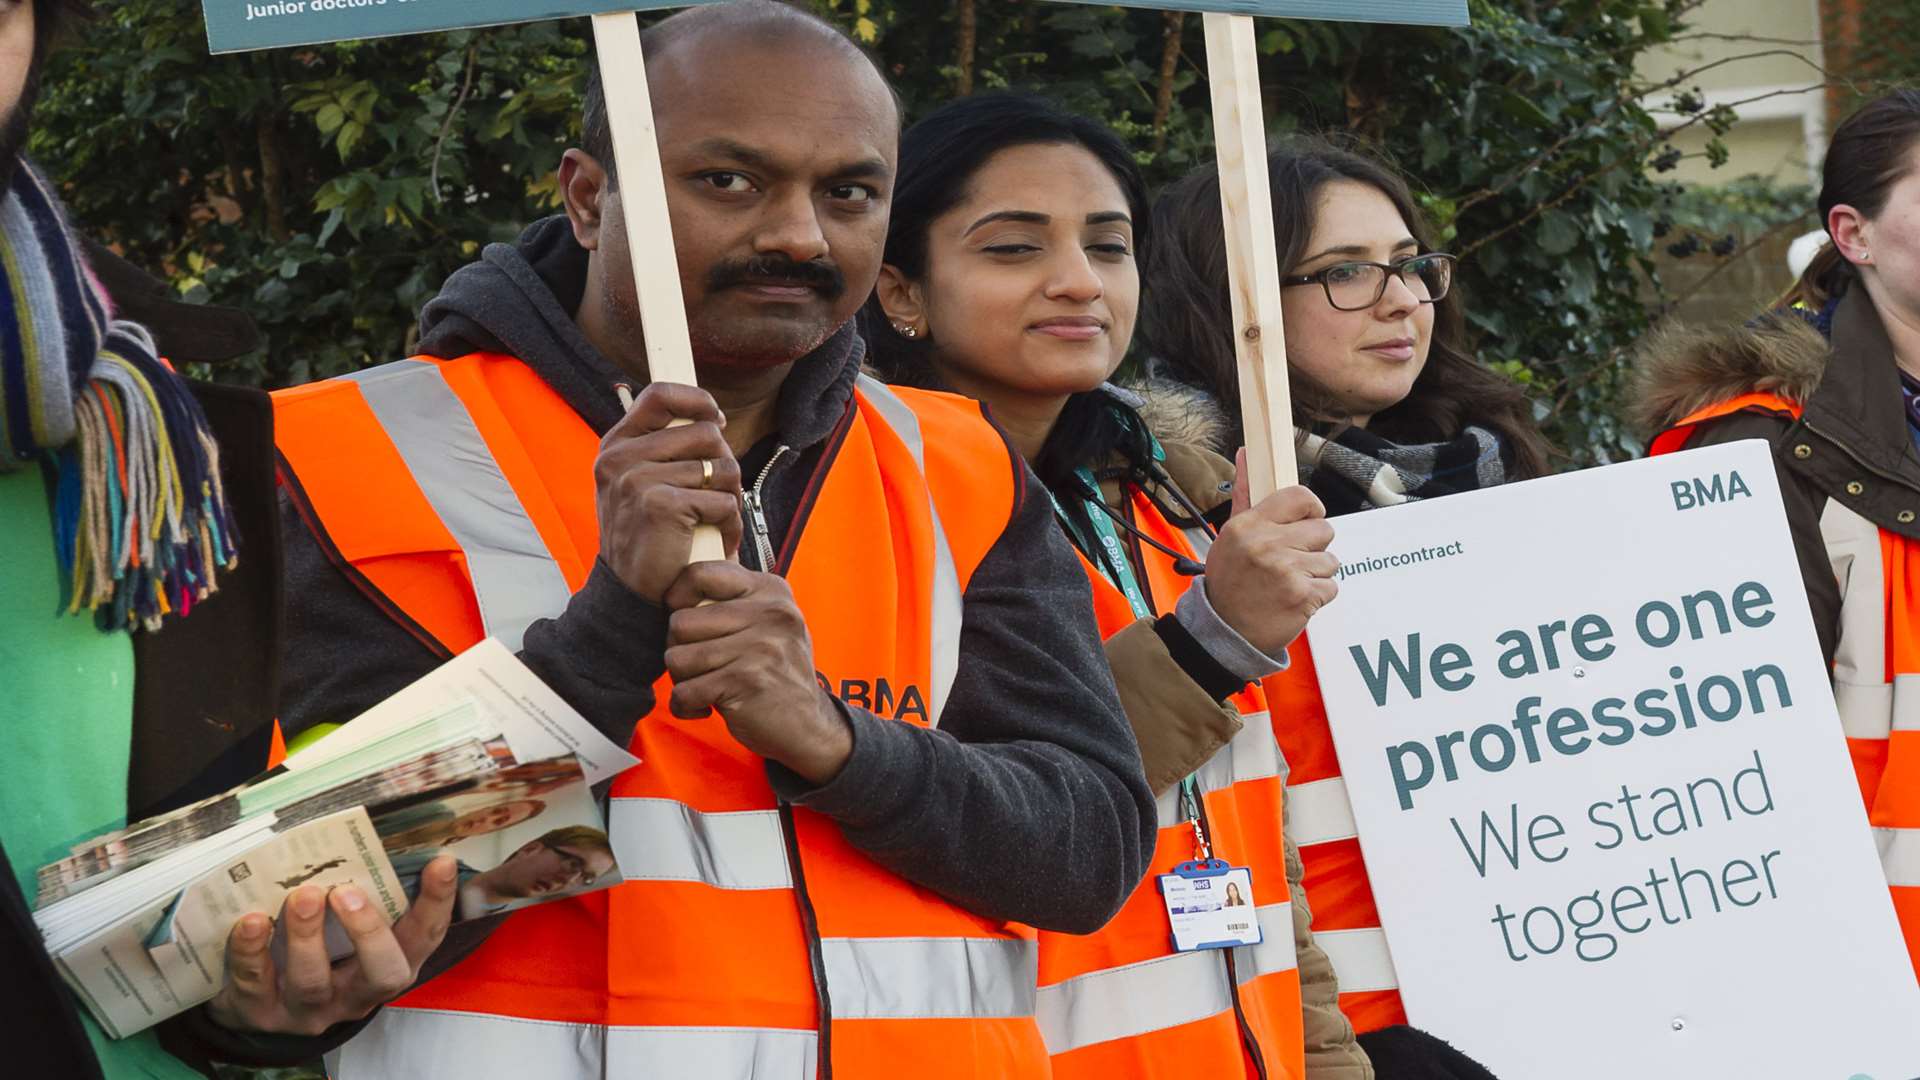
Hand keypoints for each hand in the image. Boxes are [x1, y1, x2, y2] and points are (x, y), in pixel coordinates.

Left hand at [206, 856, 458, 1036]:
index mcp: (389, 965)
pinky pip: (256, 984)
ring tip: (302, 896)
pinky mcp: (262, 1014)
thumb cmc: (316, 951)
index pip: (423, 938)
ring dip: (307, 937)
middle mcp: (356, 993)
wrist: (259, 1008)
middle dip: (368, 932)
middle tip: (347, 891)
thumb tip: (370, 837)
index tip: (441, 862)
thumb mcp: (347, 931)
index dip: (436, 904)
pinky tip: (249, 921)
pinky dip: (251, 951)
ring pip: (313, 982)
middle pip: (381, 974)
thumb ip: (364, 895)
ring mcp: (309, 1010)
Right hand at [595, 383, 744, 602]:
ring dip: (730, 499)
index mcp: (617, 446)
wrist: (631, 594)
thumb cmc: (650, 538)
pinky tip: (715, 539)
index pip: (661, 394)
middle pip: (706, 433)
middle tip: (718, 495)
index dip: (697, 400)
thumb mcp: (642, 485)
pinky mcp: (659, 505)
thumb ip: (665, 450)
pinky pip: (722, 501)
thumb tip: (711, 418)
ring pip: (721, 468)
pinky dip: (729, 524)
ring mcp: (635, 479)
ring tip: (715, 521)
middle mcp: (620, 458)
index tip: (715, 419)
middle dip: (724, 466)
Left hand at [662, 561, 851, 783]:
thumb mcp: (768, 622)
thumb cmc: (777, 672)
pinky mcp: (746, 681)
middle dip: (679, 649)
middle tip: (702, 665)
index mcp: (771, 590)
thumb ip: (733, 598)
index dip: (677, 596)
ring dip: (683, 680)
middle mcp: (770, 613)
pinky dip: (686, 705)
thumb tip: (679, 577)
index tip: (684, 619)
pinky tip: (706, 706)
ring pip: (677, 657)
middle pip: (680, 621)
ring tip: (707, 685)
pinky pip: (685, 691)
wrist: (809, 725)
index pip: (700, 573)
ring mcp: (760, 647)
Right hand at [1203, 451, 1338, 656]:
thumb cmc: (1229, 582)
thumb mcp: (1229, 536)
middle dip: (1313, 546)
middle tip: (1292, 561)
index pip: (1300, 497)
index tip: (1306, 522)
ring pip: (1330, 560)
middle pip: (1323, 529)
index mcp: (1249, 525)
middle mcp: (1268, 544)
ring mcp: (1287, 571)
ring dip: (1316, 573)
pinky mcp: (1303, 596)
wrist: (1223, 632)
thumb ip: (1245, 495)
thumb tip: (1247, 453)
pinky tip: (1295, 599)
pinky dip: (1318, 596)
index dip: (1311, 509)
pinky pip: (1332, 586)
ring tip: (1290, 583)